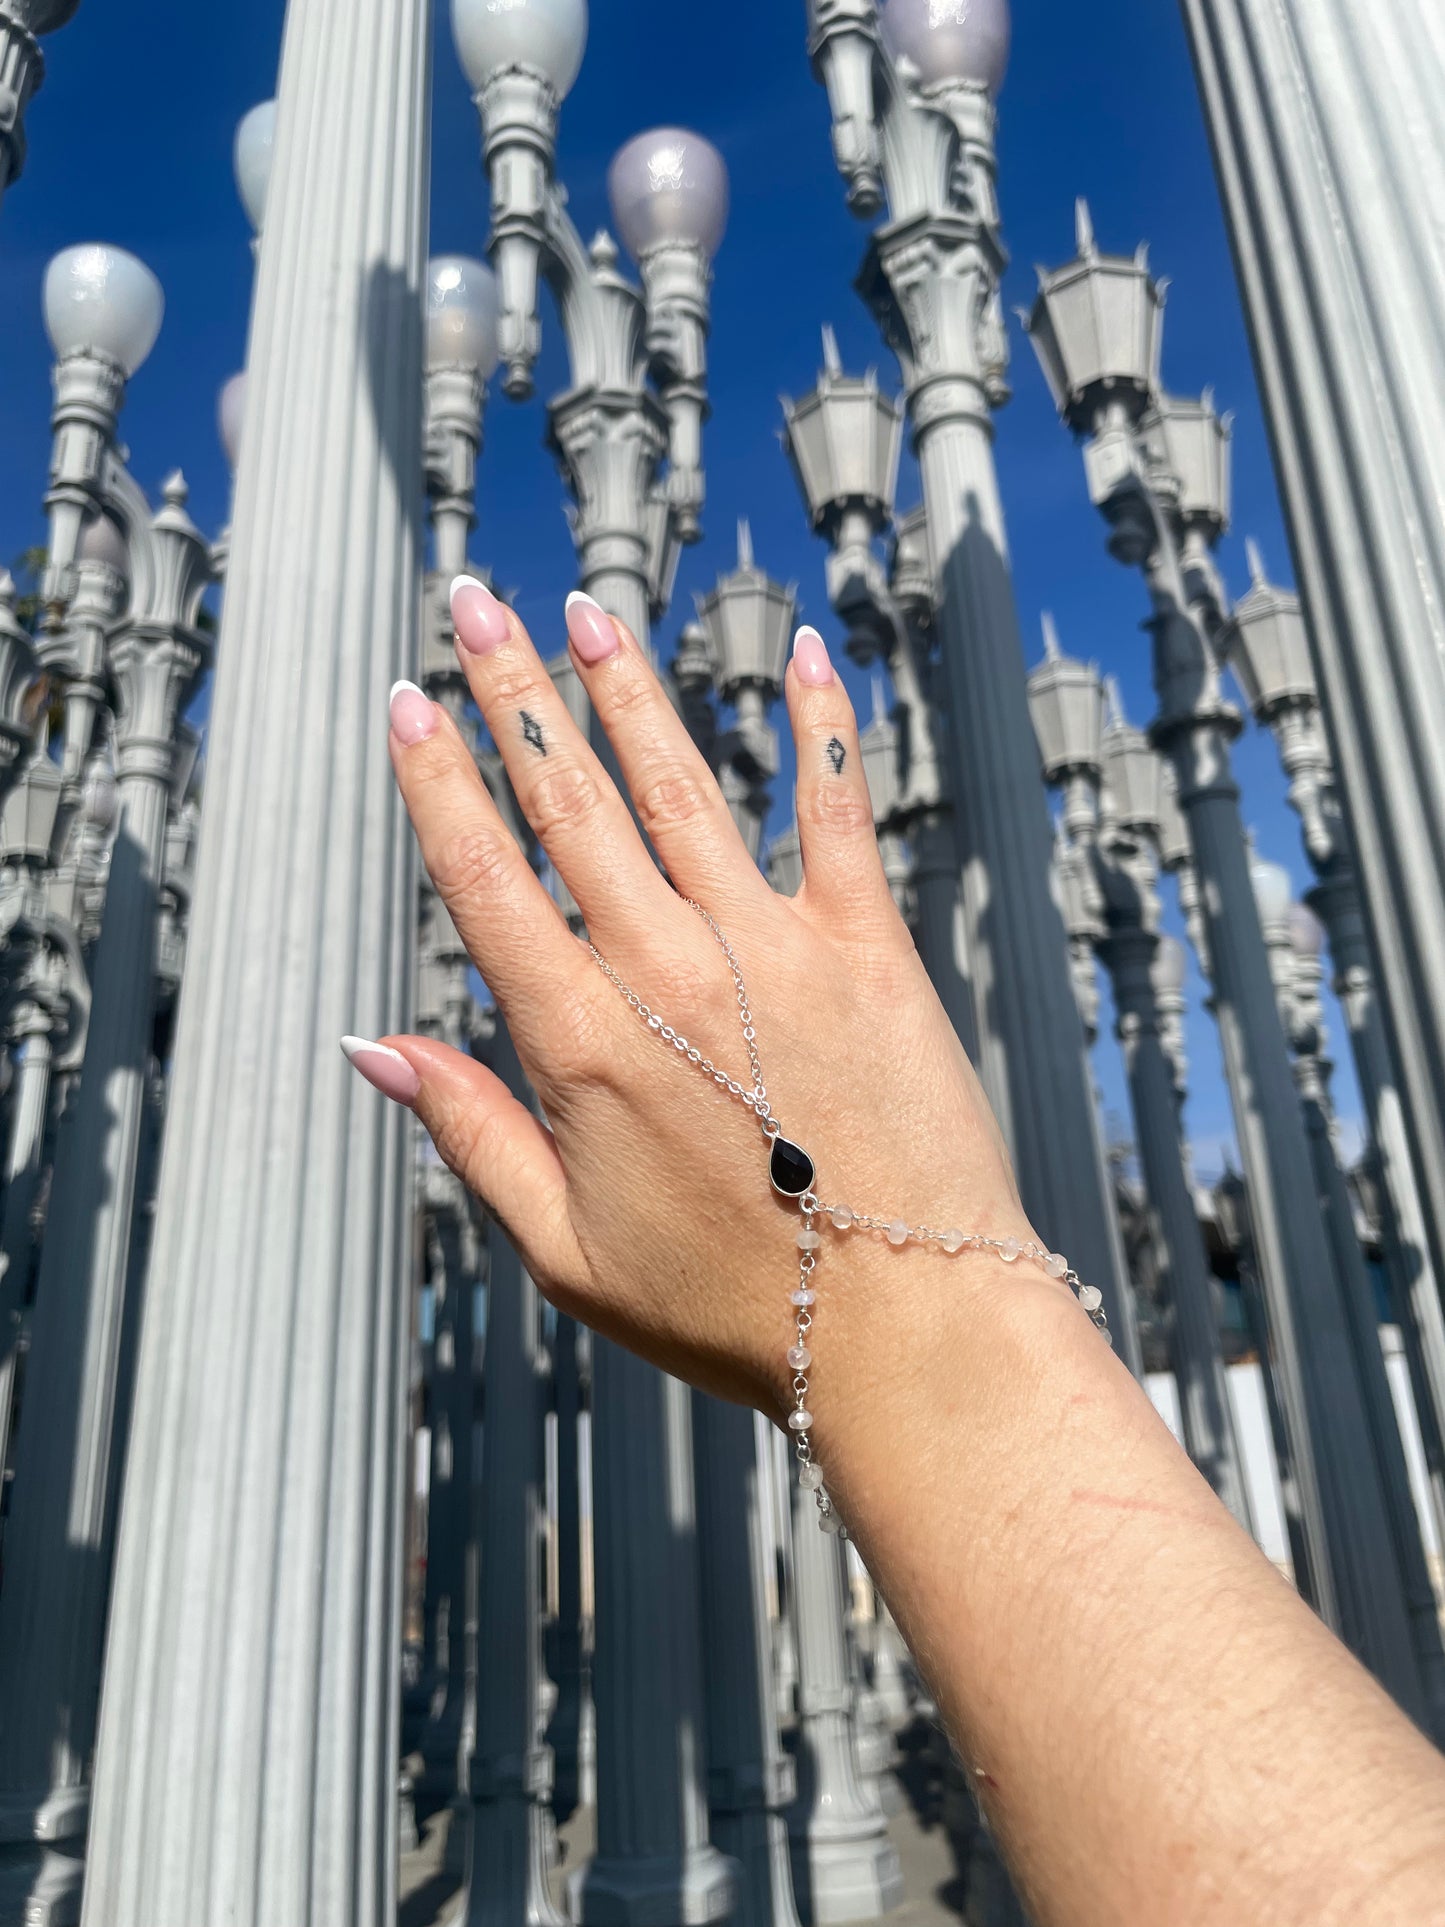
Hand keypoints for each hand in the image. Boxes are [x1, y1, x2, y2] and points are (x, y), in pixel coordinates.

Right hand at [349, 579, 1049, 1424]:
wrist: (904, 1327)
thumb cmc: (730, 1306)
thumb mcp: (565, 1248)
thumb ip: (471, 1132)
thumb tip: (372, 1048)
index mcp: (582, 1045)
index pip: (486, 880)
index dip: (438, 781)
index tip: (407, 701)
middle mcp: (666, 973)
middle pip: (569, 805)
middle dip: (513, 694)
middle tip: (472, 604)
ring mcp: (772, 952)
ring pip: (681, 788)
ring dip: (627, 692)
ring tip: (585, 610)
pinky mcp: (866, 950)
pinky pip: (836, 814)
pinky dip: (822, 729)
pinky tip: (805, 652)